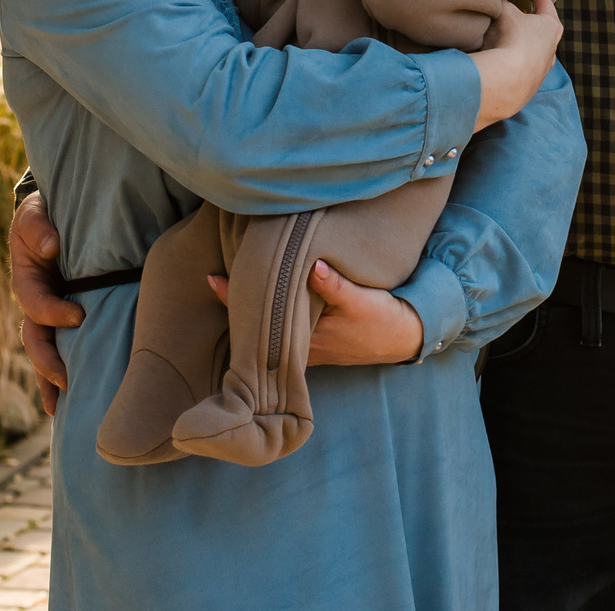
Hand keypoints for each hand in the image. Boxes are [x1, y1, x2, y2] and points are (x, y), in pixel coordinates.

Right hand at [10, 192, 81, 415]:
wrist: (59, 216)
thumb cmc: (45, 214)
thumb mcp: (34, 212)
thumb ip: (37, 226)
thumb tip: (50, 247)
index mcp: (27, 281)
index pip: (35, 304)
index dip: (53, 313)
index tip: (79, 316)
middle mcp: (37, 304)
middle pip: (35, 342)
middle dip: (48, 362)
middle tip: (69, 378)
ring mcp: (51, 317)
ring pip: (47, 355)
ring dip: (52, 382)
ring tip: (66, 407)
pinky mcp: (68, 322)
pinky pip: (64, 353)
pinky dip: (60, 381)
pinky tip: (69, 406)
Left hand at [203, 260, 423, 365]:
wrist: (402, 338)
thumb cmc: (381, 319)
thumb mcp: (361, 299)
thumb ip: (335, 284)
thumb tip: (312, 265)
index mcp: (305, 338)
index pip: (259, 318)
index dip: (234, 298)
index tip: (212, 277)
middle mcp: (299, 348)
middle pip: (257, 326)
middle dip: (238, 303)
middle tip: (214, 274)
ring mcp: (304, 349)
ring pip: (267, 330)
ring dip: (253, 309)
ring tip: (232, 281)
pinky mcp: (312, 345)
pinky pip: (281, 332)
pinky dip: (269, 316)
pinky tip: (262, 298)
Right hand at [471, 0, 560, 129]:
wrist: (509, 78)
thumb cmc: (513, 39)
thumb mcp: (505, 12)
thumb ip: (502, 1)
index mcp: (552, 25)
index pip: (545, 1)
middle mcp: (552, 46)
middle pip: (542, 27)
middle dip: (528, 18)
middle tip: (514, 13)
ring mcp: (544, 66)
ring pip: (535, 49)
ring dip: (523, 42)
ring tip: (506, 38)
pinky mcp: (533, 82)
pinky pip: (524, 66)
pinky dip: (516, 60)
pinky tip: (503, 60)